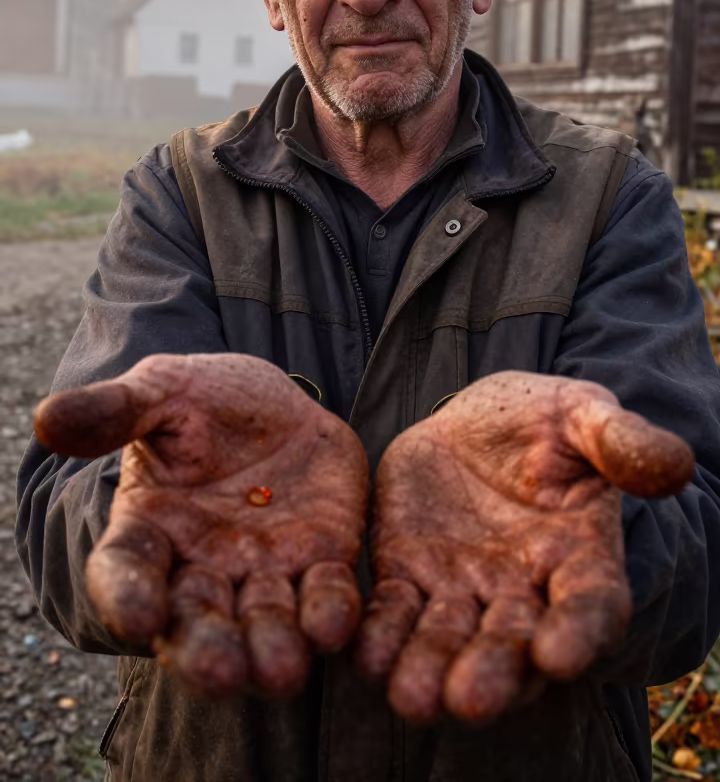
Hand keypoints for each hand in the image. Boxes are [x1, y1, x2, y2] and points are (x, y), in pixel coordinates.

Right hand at [35, 353, 367, 697]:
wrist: (280, 403)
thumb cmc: (205, 399)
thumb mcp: (162, 389)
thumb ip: (114, 410)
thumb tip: (46, 419)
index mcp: (148, 530)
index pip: (124, 574)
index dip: (126, 598)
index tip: (136, 617)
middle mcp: (201, 568)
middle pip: (194, 624)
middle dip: (206, 651)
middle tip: (219, 669)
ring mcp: (263, 574)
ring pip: (263, 628)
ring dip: (271, 650)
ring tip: (282, 668)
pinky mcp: (321, 566)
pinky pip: (327, 600)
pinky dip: (331, 616)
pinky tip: (334, 623)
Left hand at [356, 371, 693, 722]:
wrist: (475, 423)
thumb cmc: (542, 421)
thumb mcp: (580, 414)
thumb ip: (618, 440)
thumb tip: (673, 464)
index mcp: (580, 557)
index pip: (590, 605)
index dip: (578, 632)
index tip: (561, 657)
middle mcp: (523, 592)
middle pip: (514, 645)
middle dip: (494, 673)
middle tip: (471, 699)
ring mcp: (462, 591)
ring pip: (449, 642)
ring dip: (430, 671)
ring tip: (413, 697)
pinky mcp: (407, 578)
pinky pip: (393, 615)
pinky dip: (379, 639)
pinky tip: (363, 655)